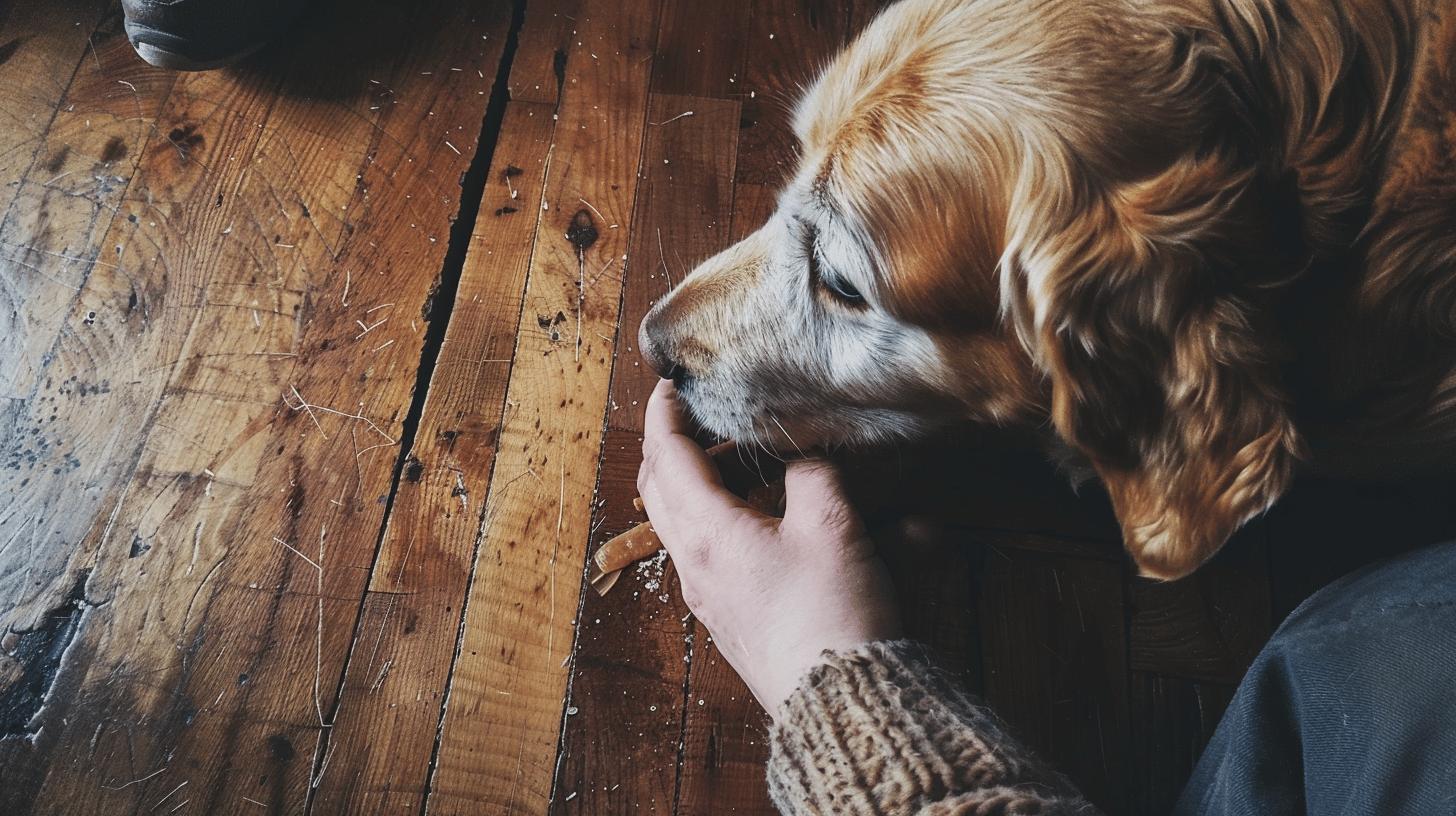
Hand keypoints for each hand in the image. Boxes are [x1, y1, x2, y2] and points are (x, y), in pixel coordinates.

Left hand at [636, 380, 901, 715]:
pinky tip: (767, 515)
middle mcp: (694, 564)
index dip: (664, 413)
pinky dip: (724, 517)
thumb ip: (812, 472)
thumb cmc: (832, 615)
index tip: (672, 383)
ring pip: (685, 521)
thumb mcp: (831, 525)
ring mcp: (709, 595)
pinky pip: (710, 553)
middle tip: (704, 416)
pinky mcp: (730, 617)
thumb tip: (802, 453)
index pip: (665, 455)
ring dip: (703, 481)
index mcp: (706, 532)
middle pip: (661, 488)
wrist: (840, 703)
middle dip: (674, 444)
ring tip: (745, 458)